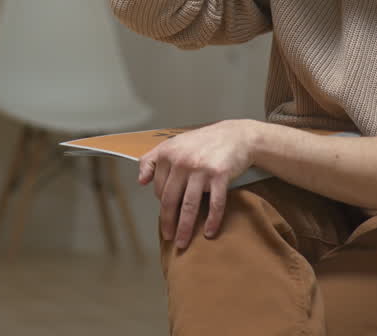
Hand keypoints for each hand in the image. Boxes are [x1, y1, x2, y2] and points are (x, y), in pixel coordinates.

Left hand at [138, 119, 259, 249]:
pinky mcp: (220, 175)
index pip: (158, 188)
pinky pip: (215, 203)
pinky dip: (212, 220)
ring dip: (185, 227)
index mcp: (167, 154)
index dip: (162, 204)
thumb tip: (140, 181)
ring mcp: (201, 169)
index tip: (166, 214)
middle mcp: (182, 161)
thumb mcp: (174, 144)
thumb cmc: (204, 142)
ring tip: (183, 242)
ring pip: (189, 205)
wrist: (236, 135)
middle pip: (170, 199)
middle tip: (169, 237)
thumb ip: (153, 159)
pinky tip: (209, 232)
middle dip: (168, 222)